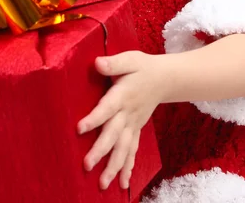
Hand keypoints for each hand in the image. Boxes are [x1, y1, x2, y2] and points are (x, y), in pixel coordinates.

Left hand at [77, 50, 164, 190]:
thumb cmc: (143, 67)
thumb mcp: (130, 59)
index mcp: (123, 95)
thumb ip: (114, 63)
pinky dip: (128, 167)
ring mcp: (133, 124)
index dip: (94, 118)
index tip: (79, 129)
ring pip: (123, 148)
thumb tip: (97, 62)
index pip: (107, 108)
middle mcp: (128, 113)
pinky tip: (123, 184)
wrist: (165, 78)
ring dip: (114, 167)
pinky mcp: (136, 129)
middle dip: (101, 151)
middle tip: (87, 166)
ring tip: (103, 184)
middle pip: (113, 134)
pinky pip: (132, 151)